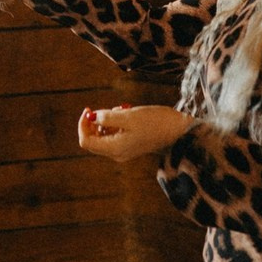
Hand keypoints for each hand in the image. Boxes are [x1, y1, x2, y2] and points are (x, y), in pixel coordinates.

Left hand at [77, 104, 192, 162]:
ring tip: (123, 110)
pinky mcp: (130, 144)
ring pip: (103, 134)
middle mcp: (117, 153)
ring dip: (107, 120)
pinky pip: (114, 133)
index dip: (83, 124)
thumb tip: (92, 116)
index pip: (85, 141)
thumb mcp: (129, 116)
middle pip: (93, 139)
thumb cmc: (155, 122)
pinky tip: (127, 114)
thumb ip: (108, 117)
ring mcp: (123, 150)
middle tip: (108, 108)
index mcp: (114, 148)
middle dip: (95, 121)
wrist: (178, 131)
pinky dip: (115, 122)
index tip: (89, 109)